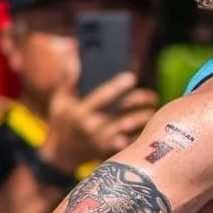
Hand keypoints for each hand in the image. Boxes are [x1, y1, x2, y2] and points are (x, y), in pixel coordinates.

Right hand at [43, 72, 159, 170]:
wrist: (61, 155)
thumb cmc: (62, 122)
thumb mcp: (60, 101)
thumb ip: (67, 79)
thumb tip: (73, 57)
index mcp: (80, 112)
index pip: (102, 97)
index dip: (117, 86)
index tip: (132, 77)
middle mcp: (92, 128)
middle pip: (123, 112)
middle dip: (141, 101)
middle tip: (152, 96)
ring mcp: (102, 142)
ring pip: (131, 127)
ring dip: (145, 117)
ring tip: (153, 109)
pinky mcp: (110, 152)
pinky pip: (132, 142)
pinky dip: (143, 134)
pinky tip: (149, 127)